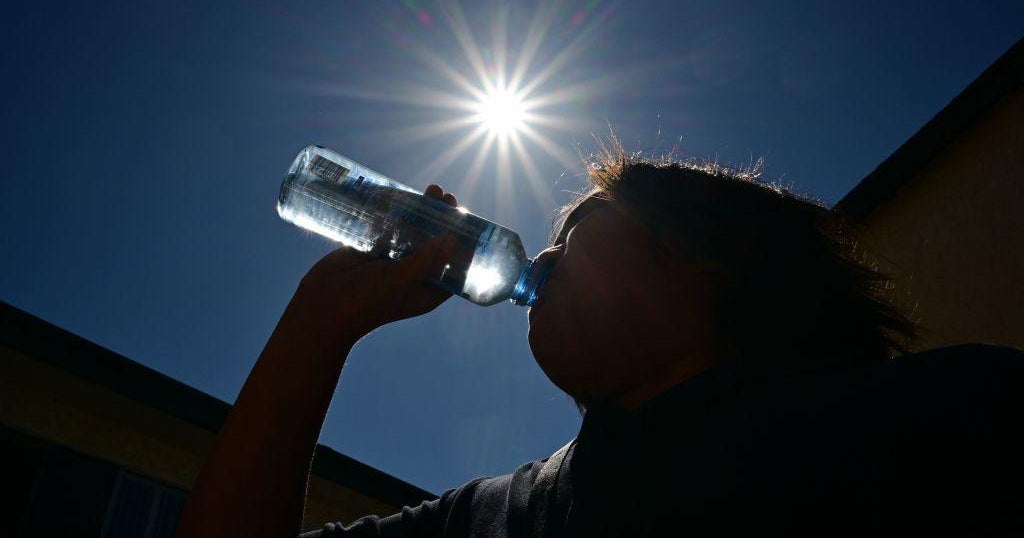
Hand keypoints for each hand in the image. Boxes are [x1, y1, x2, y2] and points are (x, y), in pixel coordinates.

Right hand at [280, 185, 460, 347]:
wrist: (323, 305)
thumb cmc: (367, 300)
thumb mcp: (402, 280)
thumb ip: (426, 260)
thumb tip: (453, 239)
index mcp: (427, 290)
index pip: (455, 266)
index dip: (464, 244)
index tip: (468, 220)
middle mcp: (413, 276)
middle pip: (435, 244)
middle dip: (443, 221)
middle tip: (448, 198)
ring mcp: (393, 262)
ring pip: (414, 233)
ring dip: (423, 212)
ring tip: (432, 189)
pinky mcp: (373, 249)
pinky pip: (391, 228)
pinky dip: (398, 213)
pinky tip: (404, 195)